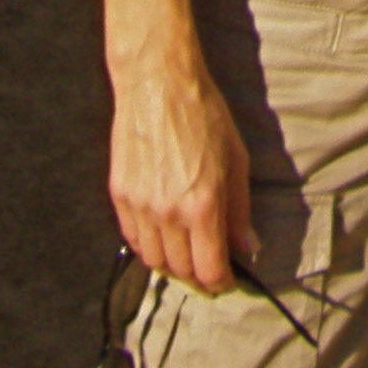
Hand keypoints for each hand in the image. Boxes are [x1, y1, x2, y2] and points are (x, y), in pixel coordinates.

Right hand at [108, 56, 253, 294]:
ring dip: (172, 265)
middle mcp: (168, 213)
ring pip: (154, 260)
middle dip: (199, 276)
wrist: (159, 85)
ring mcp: (139, 206)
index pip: (209, 268)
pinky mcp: (119, 196)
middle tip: (210, 268)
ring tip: (188, 254)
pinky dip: (149, 246)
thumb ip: (240, 210)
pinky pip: (133, 238)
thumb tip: (248, 247)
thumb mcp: (236, 160)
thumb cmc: (205, 116)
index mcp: (203, 205)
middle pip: (180, 270)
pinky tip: (164, 235)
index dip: (221, 283)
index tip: (228, 281)